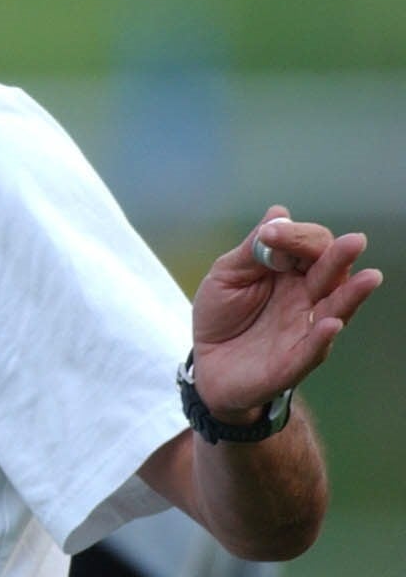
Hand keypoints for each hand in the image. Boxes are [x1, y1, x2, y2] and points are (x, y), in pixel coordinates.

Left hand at [191, 206, 382, 419]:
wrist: (208, 364)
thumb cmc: (222, 316)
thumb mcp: (227, 275)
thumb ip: (252, 250)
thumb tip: (279, 212)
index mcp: (291, 273)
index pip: (309, 247)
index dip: (294, 237)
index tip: (270, 234)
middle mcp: (306, 299)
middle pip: (330, 274)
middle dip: (340, 257)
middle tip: (354, 241)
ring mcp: (304, 329)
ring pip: (335, 309)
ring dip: (351, 294)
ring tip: (369, 278)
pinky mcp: (294, 361)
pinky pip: (313, 349)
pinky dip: (323, 336)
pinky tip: (331, 322)